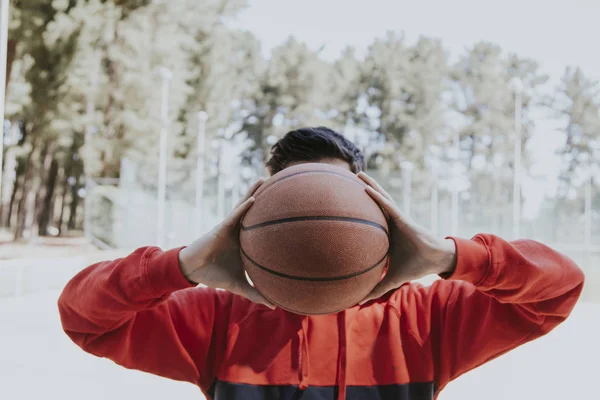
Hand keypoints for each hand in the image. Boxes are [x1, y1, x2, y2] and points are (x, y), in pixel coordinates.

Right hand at [178, 179, 275, 308]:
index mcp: (244, 241)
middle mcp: (238, 230)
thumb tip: (274, 304)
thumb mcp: (238, 284)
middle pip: (254, 211)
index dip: (271, 216)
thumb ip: (255, 292)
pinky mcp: (220, 228)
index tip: (289, 209)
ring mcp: (229, 227)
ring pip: (243, 206)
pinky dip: (243, 208)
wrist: (192, 271)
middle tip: (282, 184)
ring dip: (253, 192)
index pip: (260, 226)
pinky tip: (253, 199)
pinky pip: (234, 216)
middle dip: (265, 197)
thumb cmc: (214, 275)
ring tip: (264, 179)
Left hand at [357, 172, 456, 303]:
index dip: (356, 209)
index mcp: (386, 232)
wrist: (435, 261)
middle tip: (344, 179)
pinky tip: (365, 188)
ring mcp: (396, 218)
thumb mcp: (392, 277)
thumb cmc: (415, 266)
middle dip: (360, 189)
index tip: (341, 202)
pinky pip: (387, 206)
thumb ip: (377, 287)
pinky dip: (376, 197)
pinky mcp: (403, 219)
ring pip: (380, 197)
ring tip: (356, 173)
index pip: (369, 218)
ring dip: (369, 184)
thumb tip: (358, 302)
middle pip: (372, 203)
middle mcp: (390, 221)